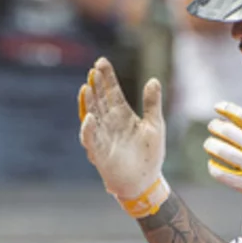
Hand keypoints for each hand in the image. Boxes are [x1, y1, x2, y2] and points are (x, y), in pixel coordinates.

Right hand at [79, 57, 169, 216]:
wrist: (146, 181)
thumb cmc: (150, 154)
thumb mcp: (154, 125)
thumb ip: (152, 104)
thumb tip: (153, 80)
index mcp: (122, 114)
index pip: (111, 91)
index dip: (106, 77)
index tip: (101, 61)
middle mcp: (109, 122)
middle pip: (99, 100)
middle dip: (96, 85)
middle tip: (94, 69)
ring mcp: (103, 136)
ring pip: (91, 116)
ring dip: (88, 103)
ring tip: (87, 87)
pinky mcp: (99, 153)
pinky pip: (91, 140)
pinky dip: (89, 129)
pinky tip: (90, 118)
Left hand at [204, 101, 241, 229]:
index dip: (226, 109)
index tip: (217, 107)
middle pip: (228, 131)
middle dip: (215, 126)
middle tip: (212, 126)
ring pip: (222, 151)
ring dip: (211, 145)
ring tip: (210, 144)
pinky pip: (222, 174)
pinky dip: (213, 167)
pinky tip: (212, 163)